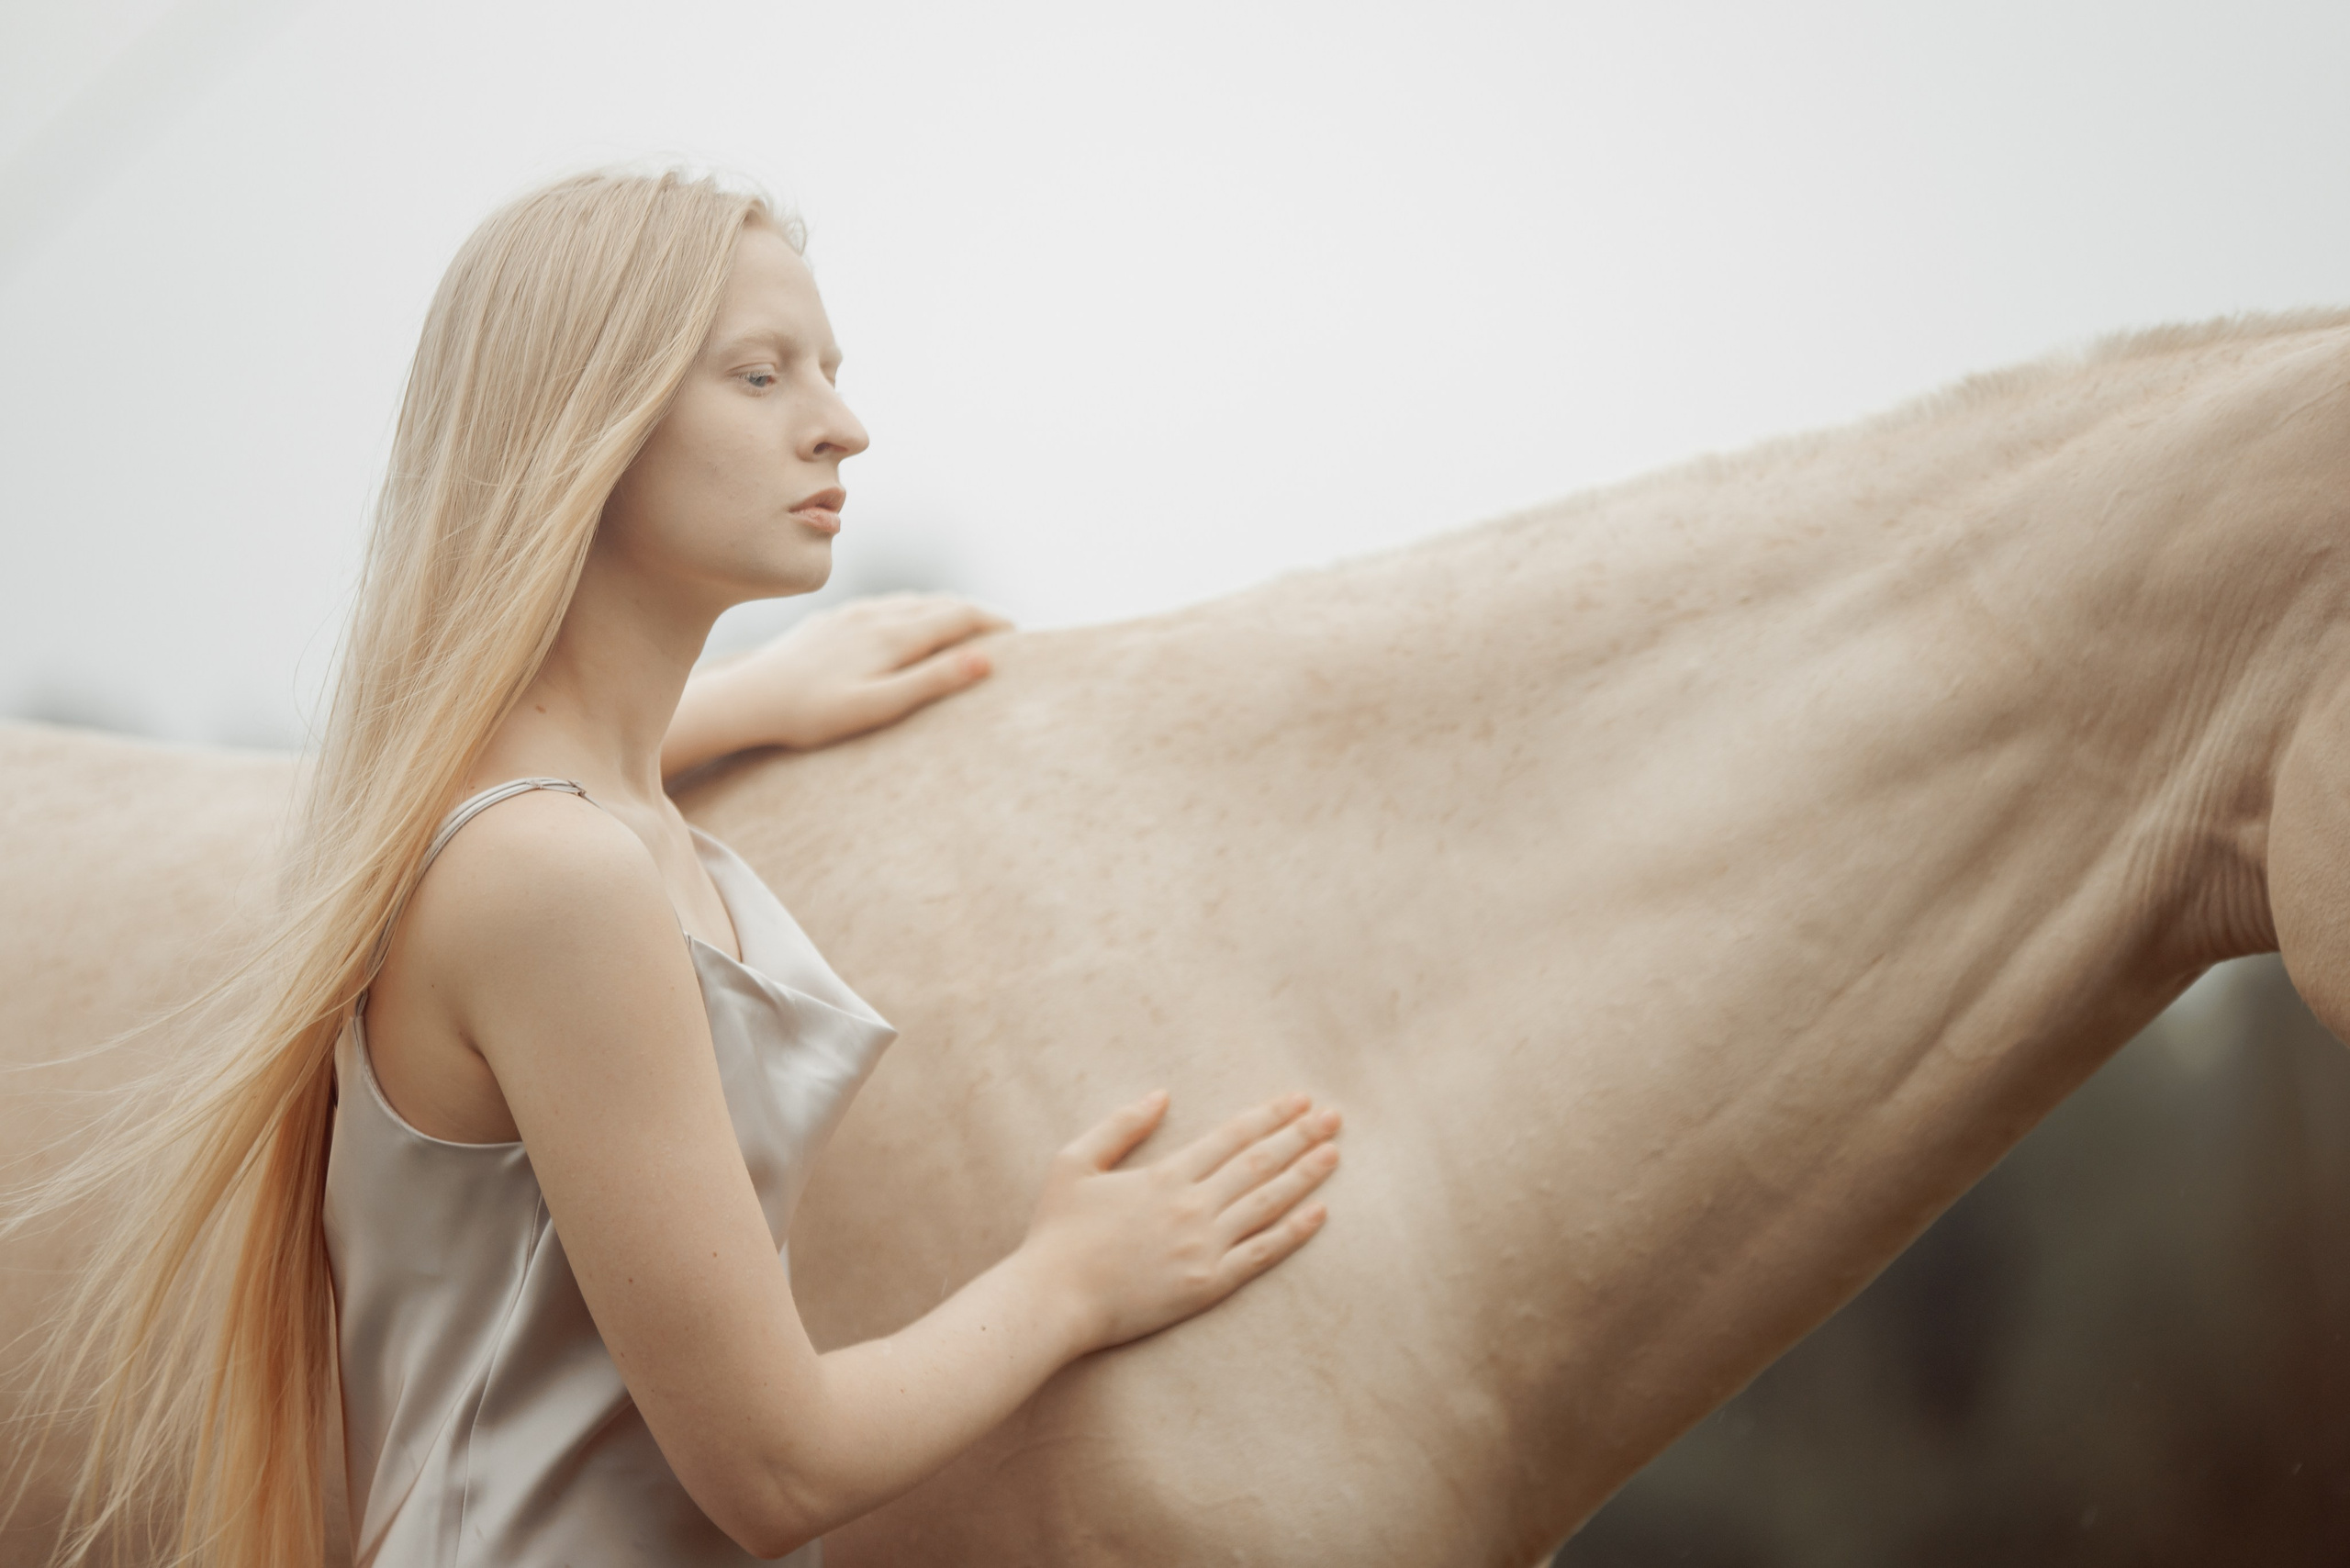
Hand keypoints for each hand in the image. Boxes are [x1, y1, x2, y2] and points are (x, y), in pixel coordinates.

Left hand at [665, 594, 1010, 773]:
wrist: (749, 698)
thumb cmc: (813, 714)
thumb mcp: (878, 706)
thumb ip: (932, 681)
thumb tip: (985, 659)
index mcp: (894, 635)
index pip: (960, 616)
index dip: (994, 622)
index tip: (1020, 636)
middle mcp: (876, 615)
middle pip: (939, 604)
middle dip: (974, 614)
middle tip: (1001, 631)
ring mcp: (851, 614)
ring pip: (910, 601)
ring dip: (943, 610)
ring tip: (963, 627)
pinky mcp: (830, 621)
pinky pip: (882, 606)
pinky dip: (910, 611)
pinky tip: (905, 624)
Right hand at [1017, 1091, 1341, 1353]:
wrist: (1052, 1300)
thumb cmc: (1057, 1232)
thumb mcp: (1074, 1162)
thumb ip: (1120, 1126)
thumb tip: (1161, 1095)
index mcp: (1165, 1175)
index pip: (1232, 1137)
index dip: (1270, 1116)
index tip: (1300, 1100)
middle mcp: (1193, 1206)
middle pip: (1260, 1163)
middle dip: (1301, 1136)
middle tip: (1335, 1117)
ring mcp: (1204, 1247)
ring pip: (1268, 1203)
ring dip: (1305, 1175)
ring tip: (1334, 1154)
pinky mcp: (1208, 1285)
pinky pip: (1262, 1254)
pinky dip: (1294, 1232)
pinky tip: (1320, 1213)